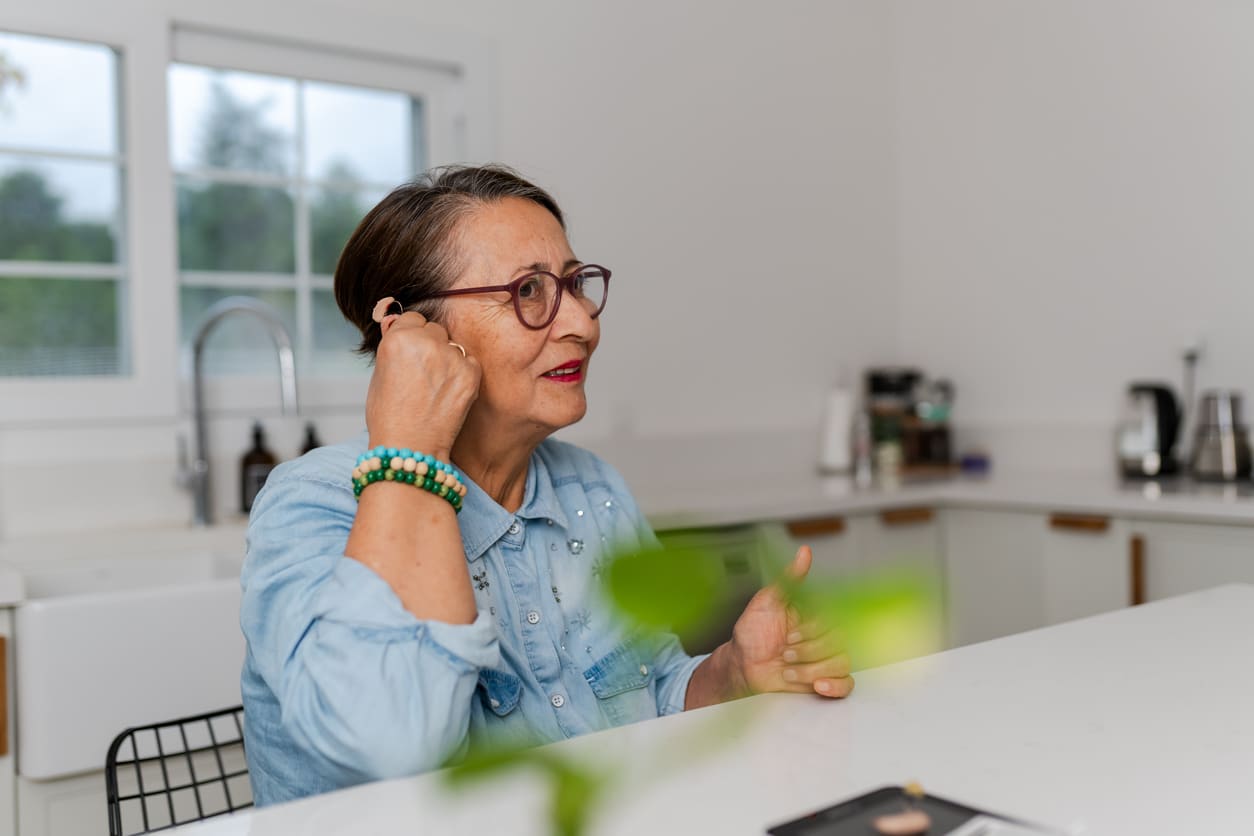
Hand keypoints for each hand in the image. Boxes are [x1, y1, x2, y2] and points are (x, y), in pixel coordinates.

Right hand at [365, 312, 480, 458]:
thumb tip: (395, 320)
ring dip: (447, 359)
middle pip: (435, 329)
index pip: (412, 319)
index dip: (411, 336)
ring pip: (453, 345)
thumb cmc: (389, 416)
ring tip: (435, 387)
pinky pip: (470, 362)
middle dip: (430, 345)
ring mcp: (450, 357)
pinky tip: (448, 393)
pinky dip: (463, 374)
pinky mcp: (470, 373)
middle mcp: (425, 342)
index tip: (411, 354)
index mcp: (397, 337)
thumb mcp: (379, 374)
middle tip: (423, 374)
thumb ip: (392, 345)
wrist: (409, 448)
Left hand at [726, 546, 853, 698]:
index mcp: (814, 615)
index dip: (811, 630)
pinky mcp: (826, 680)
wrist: (742, 666)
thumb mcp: (767, 601)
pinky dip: (835, 686)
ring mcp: (826, 659)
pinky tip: (817, 685)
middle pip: (839, 642)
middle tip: (784, 652)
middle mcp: (824, 636)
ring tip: (787, 669)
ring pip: (842, 662)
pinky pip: (847, 685)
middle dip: (807, 651)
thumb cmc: (752, 633)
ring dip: (811, 670)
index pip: (832, 619)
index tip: (788, 635)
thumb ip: (789, 579)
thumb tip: (804, 552)